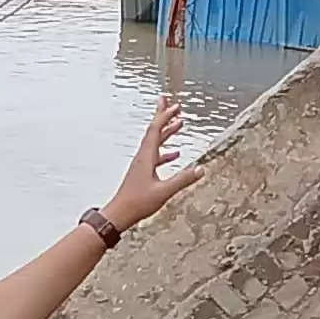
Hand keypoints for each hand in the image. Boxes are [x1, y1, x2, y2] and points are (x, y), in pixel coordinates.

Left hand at [96, 98, 197, 233]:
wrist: (119, 214)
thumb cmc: (137, 203)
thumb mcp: (164, 191)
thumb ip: (183, 179)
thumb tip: (201, 169)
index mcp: (146, 157)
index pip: (156, 130)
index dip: (165, 116)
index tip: (175, 106)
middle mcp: (143, 157)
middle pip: (154, 131)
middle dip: (163, 116)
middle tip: (172, 104)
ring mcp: (142, 164)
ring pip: (155, 142)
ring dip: (166, 132)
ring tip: (178, 124)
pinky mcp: (142, 173)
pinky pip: (156, 156)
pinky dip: (165, 151)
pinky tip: (175, 154)